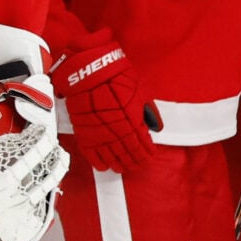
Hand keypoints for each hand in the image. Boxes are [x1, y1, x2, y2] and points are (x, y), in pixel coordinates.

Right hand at [58, 40, 157, 174]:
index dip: (146, 152)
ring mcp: (100, 132)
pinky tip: (104, 167)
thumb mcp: (140, 92)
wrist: (90, 72)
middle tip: (137, 165)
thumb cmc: (118, 78)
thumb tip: (155, 126)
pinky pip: (92, 152)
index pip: (142, 143)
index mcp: (133, 121)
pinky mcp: (85, 132)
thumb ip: (148, 112)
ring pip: (111, 155)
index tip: (149, 156)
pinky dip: (98, 161)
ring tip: (122, 168)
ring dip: (118, 163)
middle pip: (127, 152)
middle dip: (133, 160)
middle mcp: (117, 130)